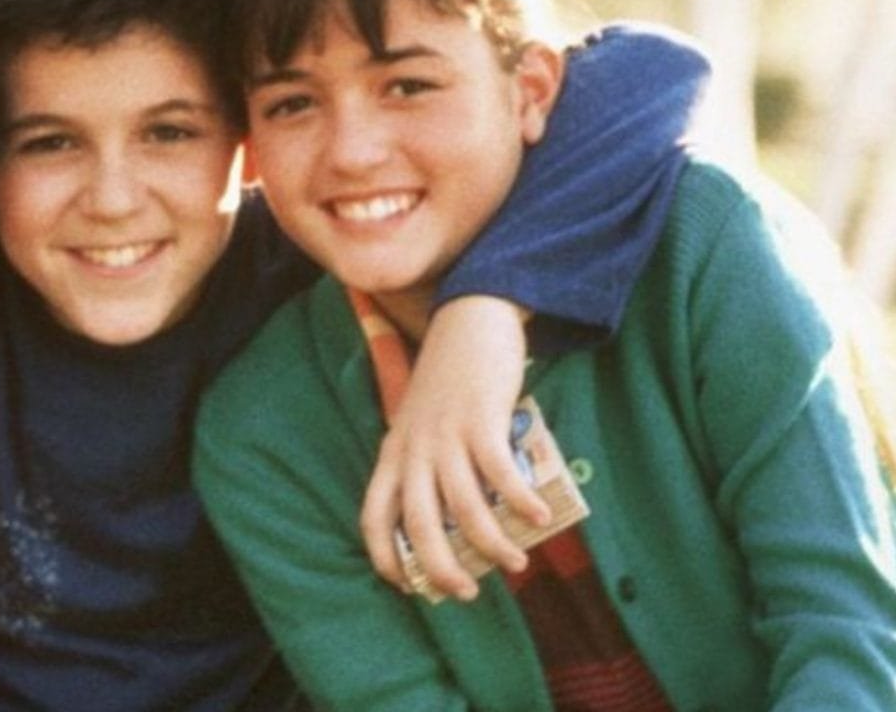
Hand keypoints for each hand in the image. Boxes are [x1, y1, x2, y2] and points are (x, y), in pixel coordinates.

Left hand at [359, 296, 550, 600]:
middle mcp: (414, 449)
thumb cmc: (449, 381)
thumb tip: (458, 519)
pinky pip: (500, 474)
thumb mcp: (421, 424)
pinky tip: (540, 519)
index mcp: (394, 453)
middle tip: (465, 593)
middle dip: (440, 568)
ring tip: (515, 563)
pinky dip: (520, 502)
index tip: (407, 586)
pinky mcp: (482, 420)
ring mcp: (447, 435)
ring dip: (491, 543)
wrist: (469, 319)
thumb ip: (428, 464)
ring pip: (464, 506)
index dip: (385, 557)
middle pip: (419, 524)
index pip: (373, 517)